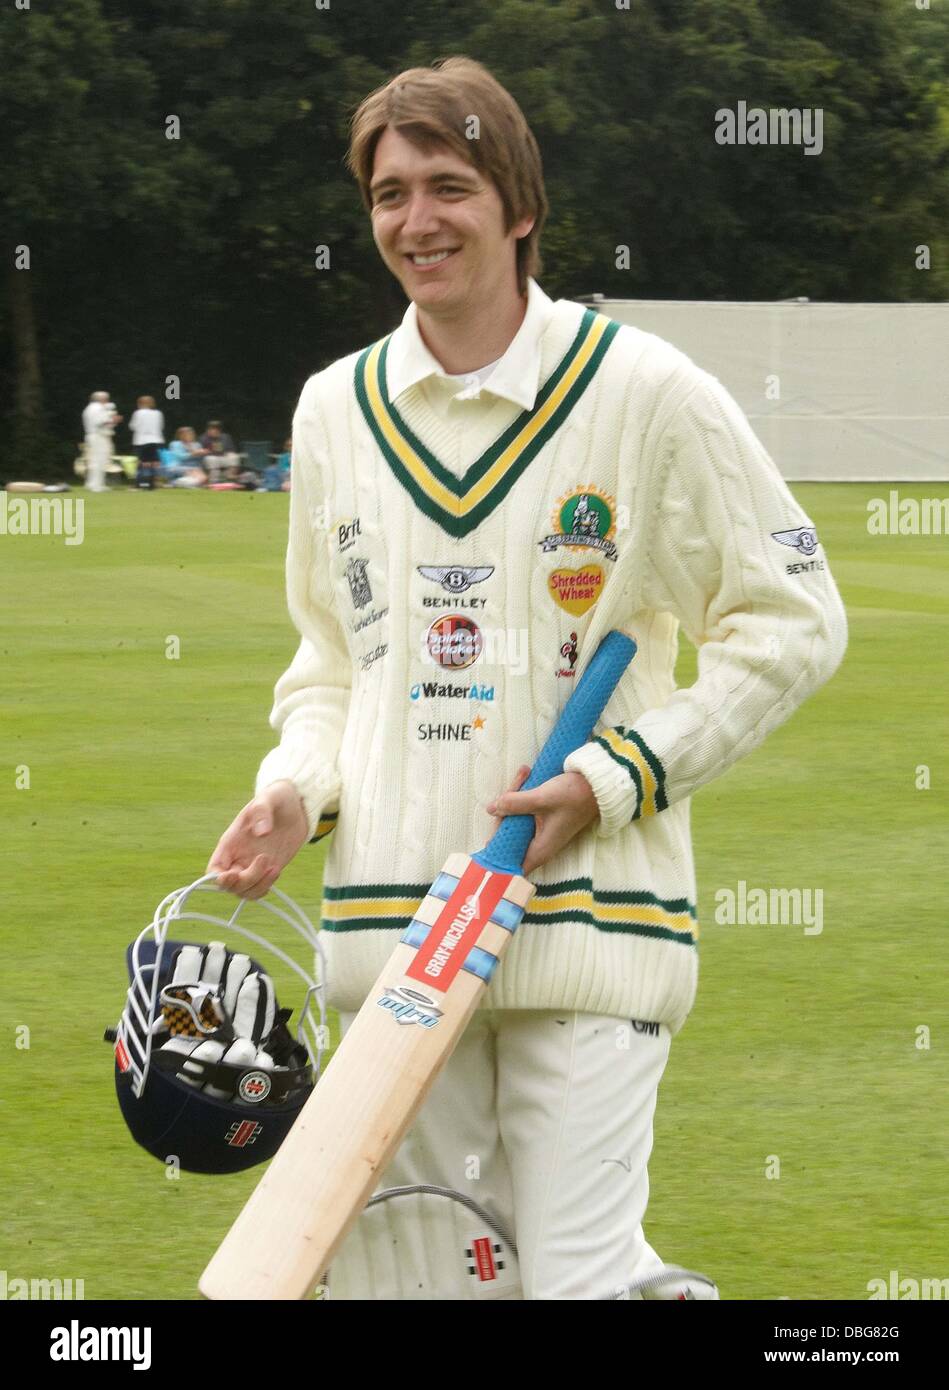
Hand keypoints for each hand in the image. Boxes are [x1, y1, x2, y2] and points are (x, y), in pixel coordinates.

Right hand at [207, 780, 309, 899]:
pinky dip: (266, 887)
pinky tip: (277, 870)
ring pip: (244, 891)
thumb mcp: (269, 798)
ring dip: (258, 887)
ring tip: (275, 868)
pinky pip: (259, 889)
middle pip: (229, 886)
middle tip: (265, 860)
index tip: (235, 874)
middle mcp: (238, 857)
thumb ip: (262, 811)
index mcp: (230, 842)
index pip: (214, 870)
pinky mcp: (268, 870)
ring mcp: (252, 865)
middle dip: (245, 881)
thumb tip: (262, 832)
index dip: (220, 879)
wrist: (295, 805)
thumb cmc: (276, 798)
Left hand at [486, 765, 598, 875]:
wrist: (598, 784)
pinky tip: (527, 773)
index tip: (490, 836)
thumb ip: (514, 804)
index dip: (498, 854)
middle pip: (509, 837)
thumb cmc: (575, 795)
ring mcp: (542, 831)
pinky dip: (523, 795)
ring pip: (516, 820)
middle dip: (504, 814)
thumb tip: (491, 809)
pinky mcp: (544, 818)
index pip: (511, 864)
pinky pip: (525, 811)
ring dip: (514, 798)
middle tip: (508, 792)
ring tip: (524, 773)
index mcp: (540, 849)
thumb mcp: (542, 798)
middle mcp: (540, 844)